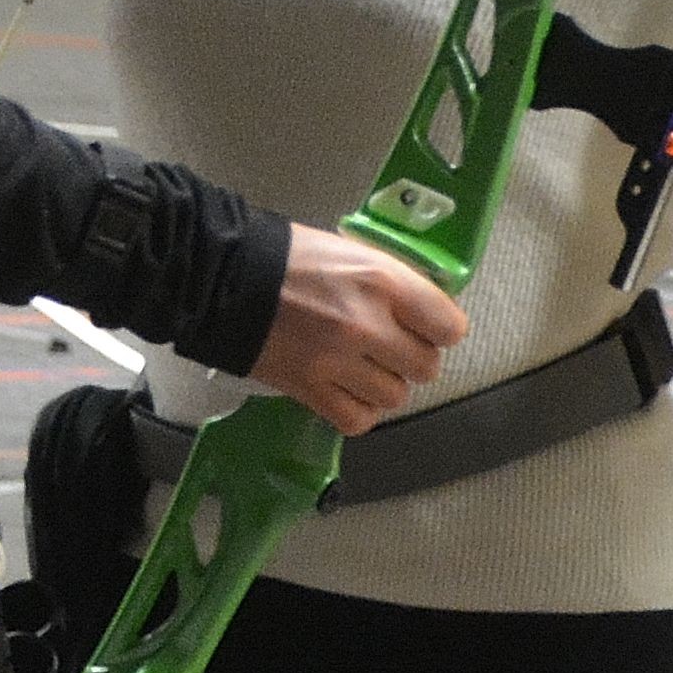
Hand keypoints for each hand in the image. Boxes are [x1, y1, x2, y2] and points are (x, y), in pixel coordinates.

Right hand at [255, 227, 466, 434]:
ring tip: (366, 368)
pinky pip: (358, 419)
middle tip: (392, 347)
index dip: (441, 330)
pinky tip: (349, 392)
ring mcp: (336, 362)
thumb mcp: (355, 252)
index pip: (449, 327)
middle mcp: (367, 325)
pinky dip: (359, 411)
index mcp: (383, 282)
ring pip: (395, 397)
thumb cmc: (291, 257)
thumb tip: (426, 309)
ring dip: (386, 386)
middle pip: (426, 367)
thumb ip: (394, 282)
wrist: (224, 279)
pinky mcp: (307, 390)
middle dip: (414, 359)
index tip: (428, 328)